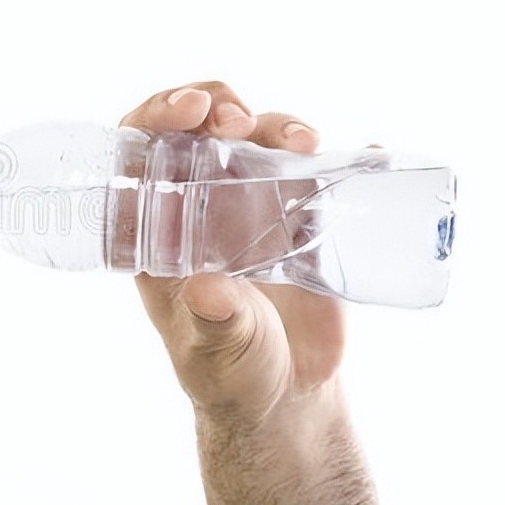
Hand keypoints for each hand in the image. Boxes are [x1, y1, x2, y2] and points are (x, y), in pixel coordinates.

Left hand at [120, 82, 345, 423]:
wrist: (286, 398)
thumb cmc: (231, 374)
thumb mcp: (216, 349)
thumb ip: (213, 321)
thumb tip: (206, 289)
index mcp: (158, 228)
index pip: (141, 152)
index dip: (156, 116)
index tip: (188, 111)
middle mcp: (201, 206)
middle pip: (201, 129)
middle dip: (219, 106)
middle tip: (240, 121)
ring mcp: (253, 206)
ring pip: (260, 140)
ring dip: (280, 126)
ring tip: (305, 142)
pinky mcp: (303, 219)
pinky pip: (319, 172)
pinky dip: (343, 154)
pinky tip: (363, 153)